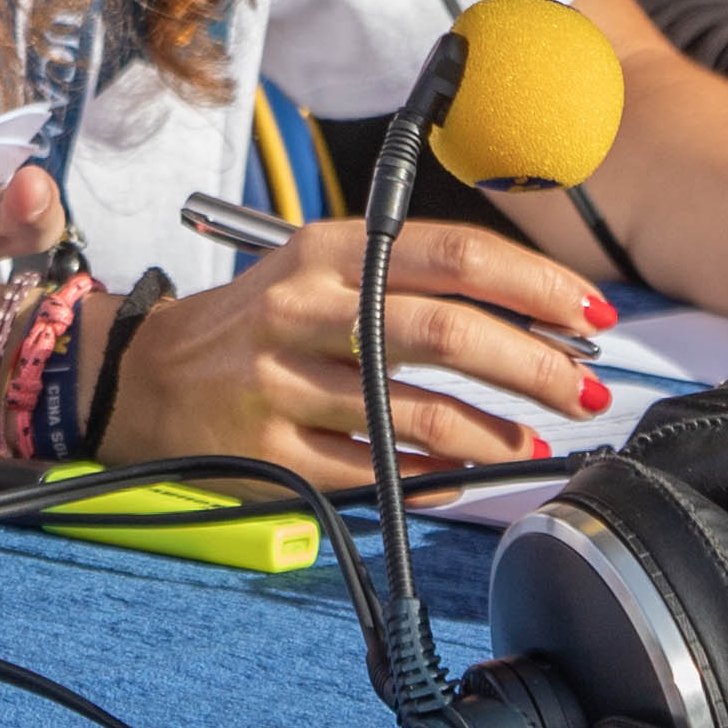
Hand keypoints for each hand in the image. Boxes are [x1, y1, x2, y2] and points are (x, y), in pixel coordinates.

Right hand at [95, 215, 614, 489]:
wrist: (139, 377)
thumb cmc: (253, 322)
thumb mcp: (315, 268)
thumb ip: (407, 279)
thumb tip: (527, 318)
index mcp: (327, 250)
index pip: (453, 255)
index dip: (533, 284)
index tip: (589, 316)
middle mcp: (305, 308)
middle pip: (446, 331)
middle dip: (533, 366)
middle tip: (587, 392)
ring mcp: (284, 383)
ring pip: (416, 411)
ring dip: (493, 434)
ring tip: (533, 445)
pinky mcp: (272, 451)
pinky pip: (373, 470)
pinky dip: (430, 477)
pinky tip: (463, 477)